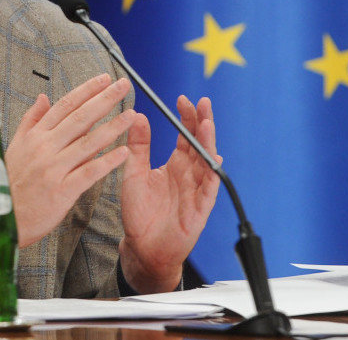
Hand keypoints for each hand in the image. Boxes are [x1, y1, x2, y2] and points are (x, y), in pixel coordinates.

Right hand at [5, 74, 135, 247]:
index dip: (86, 90)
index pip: (65, 106)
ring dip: (112, 127)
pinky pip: (89, 172)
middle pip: (80, 118)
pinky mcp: (62, 191)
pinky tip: (124, 152)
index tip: (104, 79)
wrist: (2, 217)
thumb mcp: (15, 146)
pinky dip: (107, 162)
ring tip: (131, 115)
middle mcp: (45, 147)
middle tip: (124, 85)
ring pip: (88, 142)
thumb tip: (43, 97)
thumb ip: (31, 120)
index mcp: (35, 136)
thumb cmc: (9, 182)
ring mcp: (54, 169)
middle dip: (104, 99)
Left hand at [119, 95, 220, 292]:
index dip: (186, 117)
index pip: (185, 136)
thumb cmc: (138, 213)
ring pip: (207, 161)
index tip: (183, 99)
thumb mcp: (133, 173)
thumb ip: (138, 146)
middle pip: (200, 144)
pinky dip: (212, 172)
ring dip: (208, 142)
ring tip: (206, 123)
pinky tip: (214, 157)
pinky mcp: (200, 208)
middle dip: (202, 123)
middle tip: (203, 103)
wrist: (142, 247)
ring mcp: (196, 190)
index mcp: (175, 165)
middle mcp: (189, 175)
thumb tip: (137, 115)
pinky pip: (210, 187)